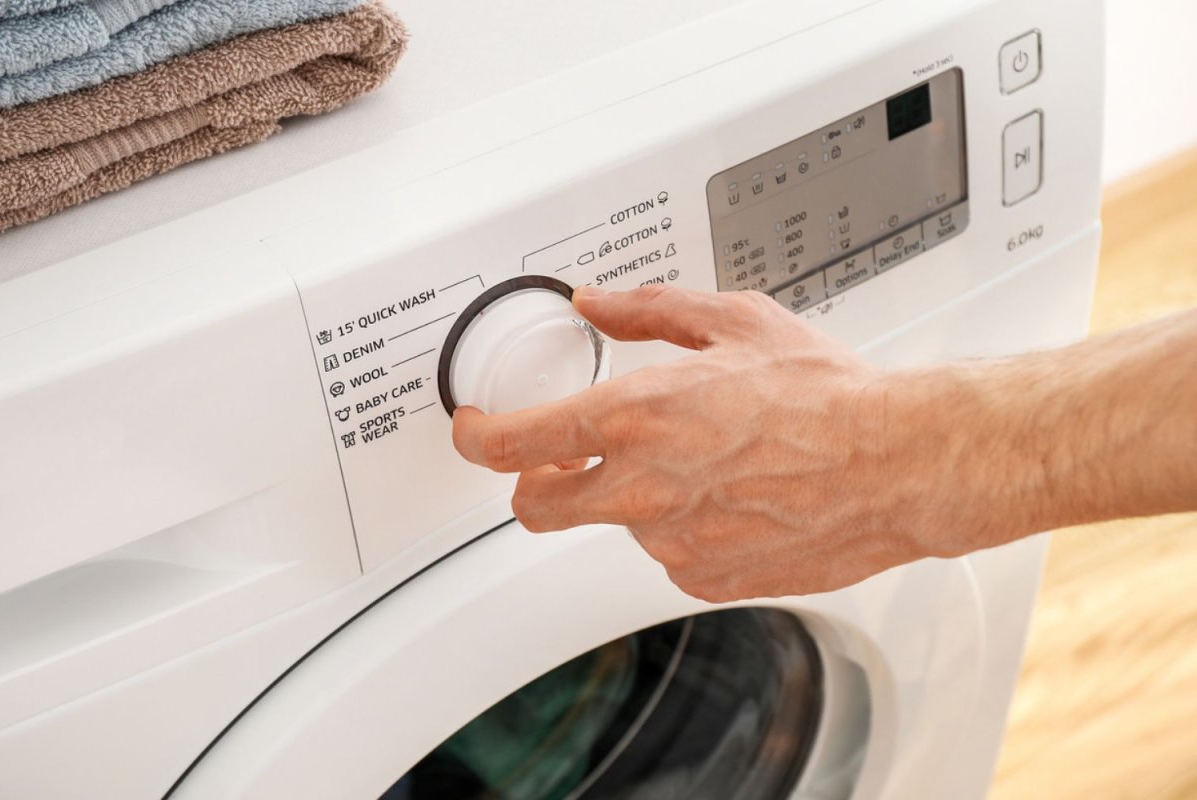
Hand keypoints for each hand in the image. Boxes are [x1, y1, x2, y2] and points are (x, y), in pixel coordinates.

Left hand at [452, 285, 945, 601]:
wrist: (897, 464)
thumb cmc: (828, 397)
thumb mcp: (734, 322)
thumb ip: (649, 312)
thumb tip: (600, 304)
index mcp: (635, 416)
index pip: (511, 443)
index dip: (477, 436)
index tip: (478, 427)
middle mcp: (640, 487)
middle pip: (534, 505)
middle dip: (533, 480)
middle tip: (557, 455)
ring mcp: (669, 542)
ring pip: (612, 522)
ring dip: (629, 495)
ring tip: (701, 461)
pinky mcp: (704, 577)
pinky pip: (666, 552)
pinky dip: (680, 526)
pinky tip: (731, 497)